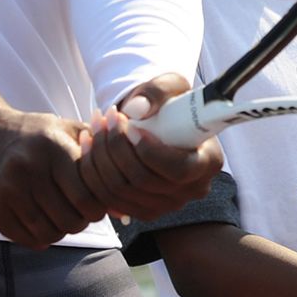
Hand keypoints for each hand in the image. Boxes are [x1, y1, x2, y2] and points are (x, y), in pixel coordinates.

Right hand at [0, 70, 104, 249]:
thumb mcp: (65, 130)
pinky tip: (39, 221)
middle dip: (80, 221)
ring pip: (48, 233)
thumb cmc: (32, 134)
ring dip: (59, 230)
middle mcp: (27, 170)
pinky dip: (38, 236)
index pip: (89, 198)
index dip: (98, 208)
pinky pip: (24, 239)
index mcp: (52, 148)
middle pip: (70, 220)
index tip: (94, 202)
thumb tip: (126, 206)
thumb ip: (99, 159)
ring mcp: (5, 192)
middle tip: (77, 213)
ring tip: (58, 215)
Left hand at [78, 73, 224, 222]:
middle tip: (105, 118)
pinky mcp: (142, 210)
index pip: (178, 169)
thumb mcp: (171, 85)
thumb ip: (157, 91)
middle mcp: (191, 190)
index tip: (130, 125)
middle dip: (116, 147)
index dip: (149, 150)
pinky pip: (108, 199)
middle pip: (143, 181)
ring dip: (99, 157)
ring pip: (121, 191)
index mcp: (208, 162)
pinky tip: (88, 144)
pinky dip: (92, 172)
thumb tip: (138, 108)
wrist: (159, 122)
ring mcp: (167, 205)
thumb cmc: (170, 103)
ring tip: (93, 126)